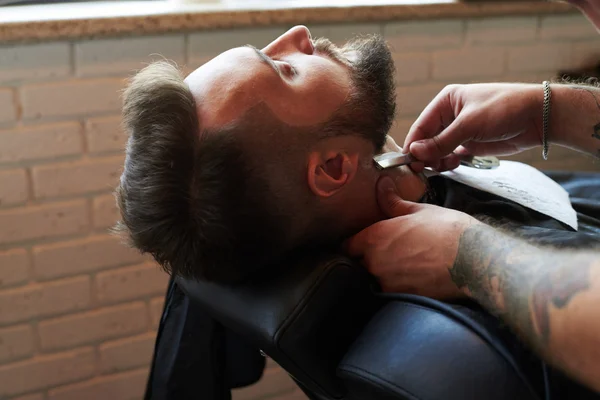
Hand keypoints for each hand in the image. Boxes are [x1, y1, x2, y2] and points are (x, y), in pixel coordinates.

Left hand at [345, 176, 480, 298]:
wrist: (473, 259)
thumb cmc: (447, 229)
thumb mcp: (418, 211)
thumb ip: (392, 202)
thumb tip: (381, 184)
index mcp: (375, 237)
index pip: (347, 246)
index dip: (352, 246)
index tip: (360, 244)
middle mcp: (374, 262)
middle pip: (357, 264)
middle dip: (365, 261)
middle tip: (383, 255)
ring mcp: (385, 282)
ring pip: (372, 280)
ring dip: (380, 275)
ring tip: (400, 268)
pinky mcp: (400, 298)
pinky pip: (388, 293)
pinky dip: (394, 288)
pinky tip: (410, 280)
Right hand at [404, 83, 543, 171]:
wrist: (538, 117)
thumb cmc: (504, 109)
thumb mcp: (470, 124)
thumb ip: (441, 141)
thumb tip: (414, 153)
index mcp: (445, 101)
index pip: (420, 126)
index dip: (413, 145)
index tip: (409, 163)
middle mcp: (449, 115)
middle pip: (426, 140)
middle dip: (425, 155)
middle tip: (424, 169)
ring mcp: (459, 130)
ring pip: (437, 150)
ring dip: (437, 161)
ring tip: (443, 166)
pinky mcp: (469, 143)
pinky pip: (450, 155)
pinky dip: (448, 162)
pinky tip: (454, 164)